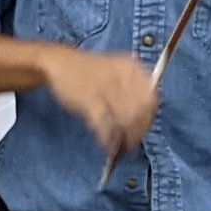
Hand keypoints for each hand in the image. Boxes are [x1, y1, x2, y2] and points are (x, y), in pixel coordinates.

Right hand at [39, 47, 157, 158]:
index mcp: (133, 69)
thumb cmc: (90, 73)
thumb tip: (140, 128)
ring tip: (117, 147)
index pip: (151, 99)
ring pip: (126, 119)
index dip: (148, 119)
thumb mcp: (117, 76)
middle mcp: (123, 76)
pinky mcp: (89, 98)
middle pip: (141, 111)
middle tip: (130, 145)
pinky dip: (106, 137)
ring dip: (124, 138)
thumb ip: (131, 98)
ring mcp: (106, 87)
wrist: (59, 63)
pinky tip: (104, 144)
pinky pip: (104, 124)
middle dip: (137, 132)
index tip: (142, 132)